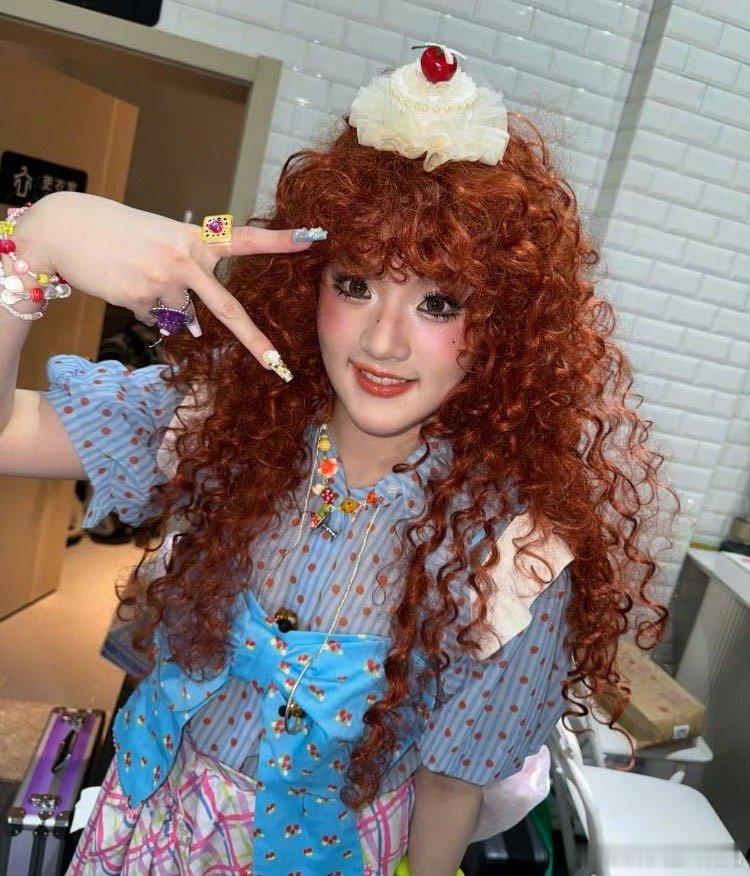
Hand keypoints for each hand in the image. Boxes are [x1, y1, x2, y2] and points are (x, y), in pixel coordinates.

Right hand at [11, 191, 324, 371]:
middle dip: (253, 341)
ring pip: (179, 316)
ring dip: (161, 304)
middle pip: (227, 309)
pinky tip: (122, 282)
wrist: (67, 228)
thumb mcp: (163, 241)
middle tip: (278, 366)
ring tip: (135, 274)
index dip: (280, 240)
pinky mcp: (139, 298)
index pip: (245, 239)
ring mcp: (163, 280)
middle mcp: (186, 259)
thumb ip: (188, 277)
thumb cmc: (123, 234)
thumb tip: (191, 326)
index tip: (315, 237)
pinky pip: (152, 318)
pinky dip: (140, 306)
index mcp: (197, 239)